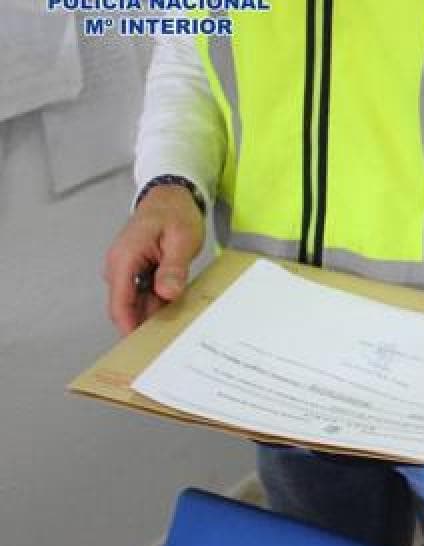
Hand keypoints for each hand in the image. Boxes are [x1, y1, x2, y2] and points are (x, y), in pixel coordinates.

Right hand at [103, 185, 203, 334]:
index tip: (141, 349)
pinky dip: (159, 303)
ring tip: (177, 333)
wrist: (171, 195)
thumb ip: (173, 267)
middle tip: (168, 346)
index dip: (129, 327)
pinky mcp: (138, 271)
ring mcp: (127, 269)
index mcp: (124, 258)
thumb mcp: (181, 239)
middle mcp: (120, 267)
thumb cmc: (174, 212)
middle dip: (145, 326)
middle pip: (127, 307)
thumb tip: (166, 293)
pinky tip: (177, 312)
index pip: (119, 303)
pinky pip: (145, 294)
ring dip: (154, 315)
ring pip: (138, 302)